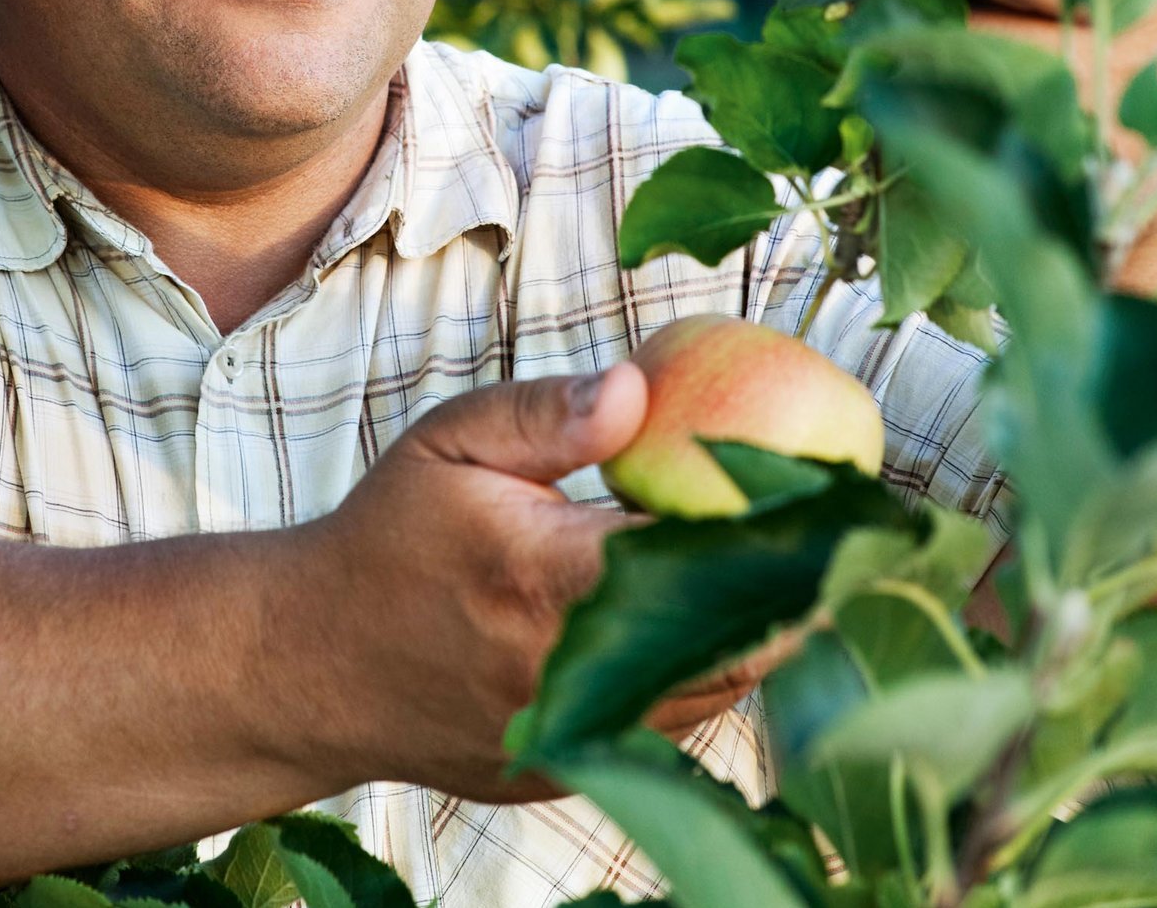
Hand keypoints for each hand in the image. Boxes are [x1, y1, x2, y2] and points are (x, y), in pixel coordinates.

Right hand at [301, 367, 804, 802]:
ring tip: (801, 576)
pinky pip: (671, 729)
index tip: (830, 496)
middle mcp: (564, 669)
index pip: (699, 560)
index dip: (776, 531)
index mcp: (543, 576)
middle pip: (732, 643)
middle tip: (845, 538)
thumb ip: (547, 414)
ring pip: (714, 696)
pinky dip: (705, 679)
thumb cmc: (390, 534)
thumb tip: (640, 386)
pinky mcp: (568, 771)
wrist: (312, 661)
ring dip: (761, 638)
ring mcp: (568, 733)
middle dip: (797, 592)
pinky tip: (721, 627)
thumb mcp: (450, 443)